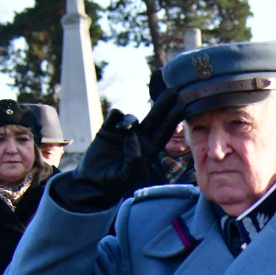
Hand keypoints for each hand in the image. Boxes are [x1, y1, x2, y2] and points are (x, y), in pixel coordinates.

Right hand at [51, 88, 185, 212]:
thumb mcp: (128, 176)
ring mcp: (124, 133)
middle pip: (155, 119)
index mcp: (149, 150)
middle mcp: (139, 139)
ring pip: (134, 117)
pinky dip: (117, 117)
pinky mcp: (108, 130)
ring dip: (131, 119)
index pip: (165, 131)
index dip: (173, 119)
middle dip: (164, 105)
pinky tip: (117, 126)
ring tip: (125, 128)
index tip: (182, 106)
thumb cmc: (115, 183)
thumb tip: (133, 137)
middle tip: (174, 91)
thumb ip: (134, 160)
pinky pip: (116, 116)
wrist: (93, 182)